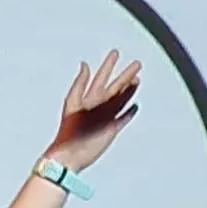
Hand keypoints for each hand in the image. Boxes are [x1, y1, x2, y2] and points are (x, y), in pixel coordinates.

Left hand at [44, 52, 144, 173]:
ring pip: (121, 100)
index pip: (101, 77)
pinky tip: (134, 106)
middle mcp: (99, 106)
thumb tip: (84, 65)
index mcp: (89, 97)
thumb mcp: (73, 102)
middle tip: (136, 65)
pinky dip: (129, 112)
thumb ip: (80, 84)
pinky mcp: (111, 129)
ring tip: (137, 79)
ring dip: (130, 90)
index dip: (108, 65)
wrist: (71, 153)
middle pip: (116, 86)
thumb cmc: (69, 130)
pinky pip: (123, 118)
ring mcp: (106, 117)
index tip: (115, 54)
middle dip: (125, 75)